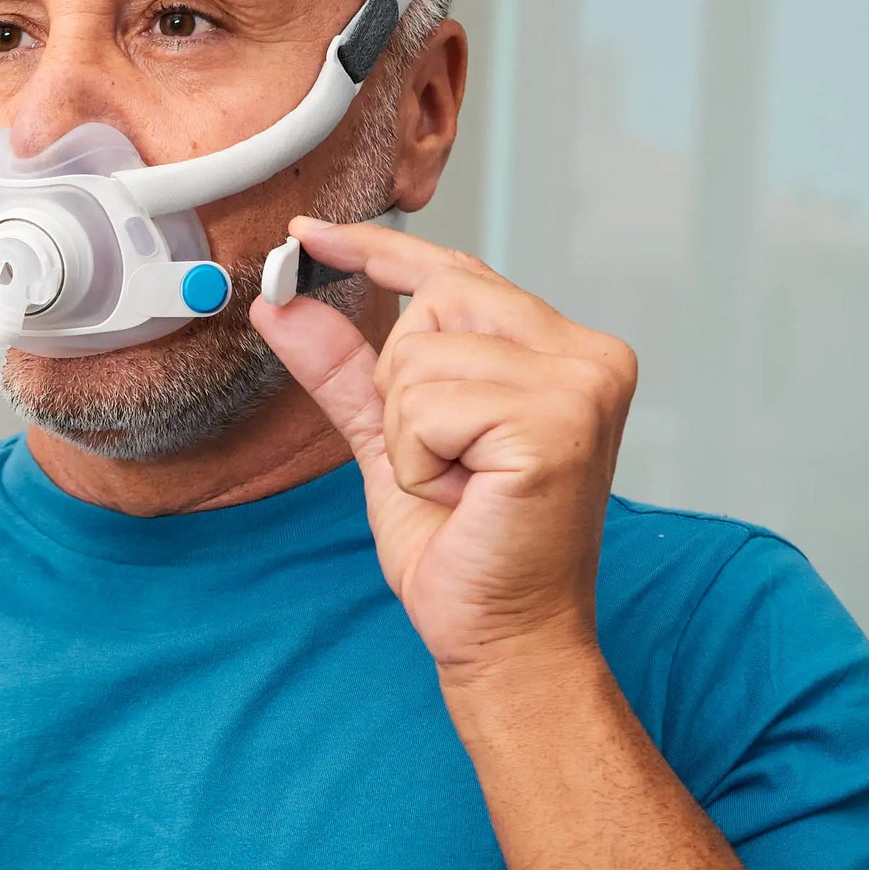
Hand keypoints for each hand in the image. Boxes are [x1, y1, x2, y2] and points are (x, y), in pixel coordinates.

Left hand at [250, 218, 636, 682]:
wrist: (502, 637)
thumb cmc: (461, 545)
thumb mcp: (390, 436)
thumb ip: (343, 365)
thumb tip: (282, 301)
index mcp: (561, 349)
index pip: (456, 272)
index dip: (377, 249)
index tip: (308, 233)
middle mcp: (586, 354)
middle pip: (433, 301)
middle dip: (402, 385)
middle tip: (445, 458)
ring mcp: (581, 385)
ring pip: (421, 356)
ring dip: (409, 432)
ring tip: (457, 482)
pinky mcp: (557, 423)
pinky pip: (428, 405)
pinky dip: (418, 458)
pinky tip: (462, 495)